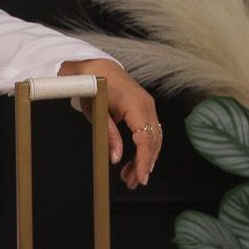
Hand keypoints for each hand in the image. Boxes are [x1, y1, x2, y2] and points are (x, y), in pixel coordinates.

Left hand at [57, 59, 161, 188]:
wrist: (96, 65)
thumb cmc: (94, 85)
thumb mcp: (96, 113)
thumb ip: (109, 136)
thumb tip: (116, 159)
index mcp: (136, 105)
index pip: (146, 140)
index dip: (143, 161)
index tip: (140, 177)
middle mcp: (147, 105)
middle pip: (154, 142)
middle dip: (145, 164)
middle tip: (134, 182)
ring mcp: (148, 106)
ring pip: (154, 139)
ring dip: (145, 158)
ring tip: (131, 176)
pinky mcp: (145, 107)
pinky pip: (150, 131)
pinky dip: (145, 148)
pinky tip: (136, 160)